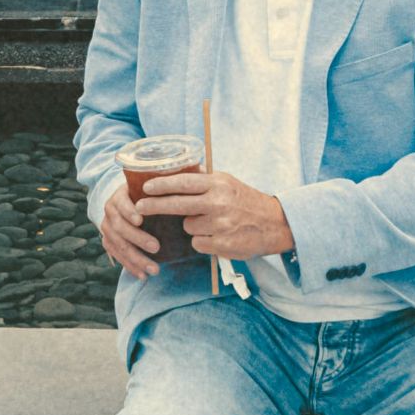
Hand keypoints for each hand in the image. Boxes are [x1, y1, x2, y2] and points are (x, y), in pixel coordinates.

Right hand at [97, 183, 161, 279]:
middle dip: (138, 238)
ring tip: (155, 270)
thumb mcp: (153, 189)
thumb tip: (177, 195)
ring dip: (136, 259)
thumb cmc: (149, 196)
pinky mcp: (108, 241)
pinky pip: (117, 256)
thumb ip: (161, 191)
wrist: (132, 203)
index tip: (140, 221)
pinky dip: (130, 266)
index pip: (121, 203)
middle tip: (157, 248)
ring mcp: (107, 227)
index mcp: (119, 196)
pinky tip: (143, 275)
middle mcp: (109, 211)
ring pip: (118, 245)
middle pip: (119, 227)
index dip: (129, 212)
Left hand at [135, 171, 293, 260]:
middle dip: (154, 206)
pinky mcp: (222, 244)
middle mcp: (219, 203)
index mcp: (219, 184)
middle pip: (178, 205)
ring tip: (212, 223)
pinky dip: (203, 241)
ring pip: (188, 226)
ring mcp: (220, 225)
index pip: (184, 182)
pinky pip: (198, 243)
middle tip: (139, 208)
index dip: (162, 185)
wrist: (275, 224)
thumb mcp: (228, 182)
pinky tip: (218, 236)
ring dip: (193, 226)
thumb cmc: (247, 201)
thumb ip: (204, 178)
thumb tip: (178, 170)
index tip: (146, 187)